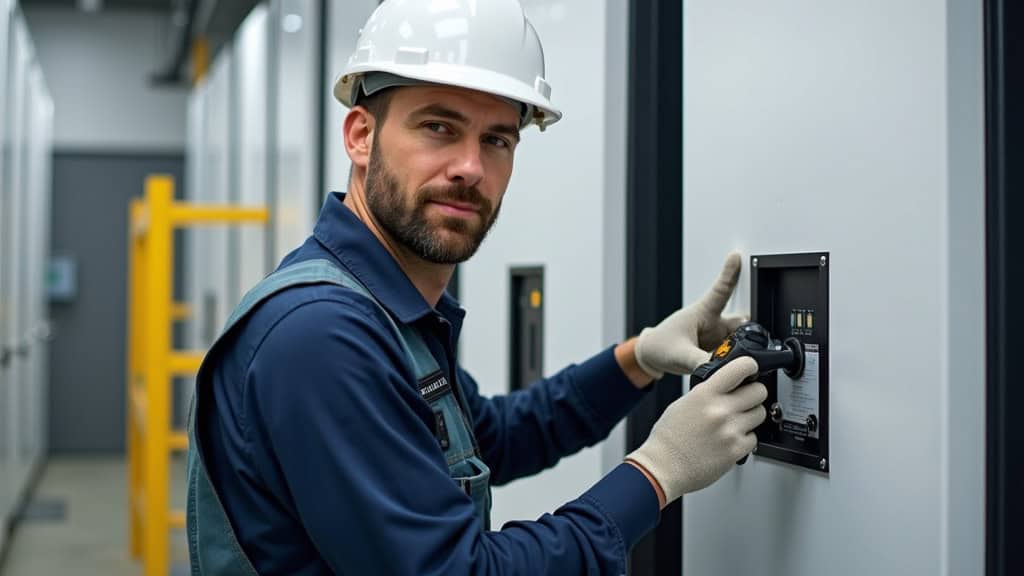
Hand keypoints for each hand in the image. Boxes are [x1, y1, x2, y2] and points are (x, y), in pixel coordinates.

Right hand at [625, 357, 766, 503]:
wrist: (663, 467)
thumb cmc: (668, 439)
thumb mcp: (683, 404)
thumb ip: (707, 393)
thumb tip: (726, 387)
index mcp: (705, 394)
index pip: (740, 368)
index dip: (750, 366)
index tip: (751, 369)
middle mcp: (720, 410)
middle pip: (759, 391)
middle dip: (754, 394)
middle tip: (746, 399)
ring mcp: (730, 430)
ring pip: (760, 414)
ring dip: (751, 416)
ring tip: (735, 422)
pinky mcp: (736, 450)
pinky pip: (755, 438)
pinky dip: (746, 438)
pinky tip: (730, 439)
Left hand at [634, 252, 747, 378]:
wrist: (651, 357)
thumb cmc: (660, 345)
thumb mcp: (679, 354)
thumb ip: (699, 362)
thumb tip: (718, 369)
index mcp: (702, 312)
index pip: (721, 290)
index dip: (730, 273)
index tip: (737, 257)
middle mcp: (713, 322)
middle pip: (741, 322)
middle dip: (752, 330)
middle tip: (758, 340)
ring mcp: (716, 337)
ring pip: (740, 339)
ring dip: (743, 348)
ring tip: (740, 360)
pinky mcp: (717, 350)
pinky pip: (733, 353)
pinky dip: (736, 359)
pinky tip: (733, 367)